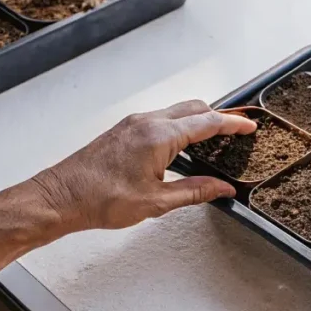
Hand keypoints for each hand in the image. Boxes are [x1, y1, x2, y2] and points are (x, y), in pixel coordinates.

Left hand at [31, 100, 255, 231]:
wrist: (60, 198)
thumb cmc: (99, 200)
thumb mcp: (157, 202)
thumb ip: (195, 192)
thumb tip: (222, 189)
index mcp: (159, 137)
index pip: (207, 123)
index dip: (232, 124)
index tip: (250, 126)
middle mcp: (146, 122)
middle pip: (194, 109)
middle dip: (218, 117)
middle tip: (236, 131)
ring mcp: (133, 124)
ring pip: (176, 111)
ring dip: (198, 120)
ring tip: (214, 138)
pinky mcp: (124, 130)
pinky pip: (160, 119)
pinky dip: (180, 125)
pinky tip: (183, 144)